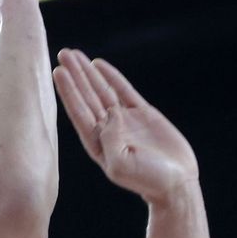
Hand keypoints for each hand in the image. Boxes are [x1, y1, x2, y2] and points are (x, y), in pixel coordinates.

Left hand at [53, 50, 200, 204]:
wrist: (177, 184)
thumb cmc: (148, 180)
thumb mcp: (122, 165)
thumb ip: (110, 139)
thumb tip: (110, 115)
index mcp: (99, 144)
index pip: (80, 113)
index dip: (69, 92)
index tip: (59, 72)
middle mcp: (109, 130)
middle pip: (87, 97)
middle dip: (76, 76)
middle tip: (64, 53)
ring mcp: (126, 121)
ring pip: (102, 91)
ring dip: (89, 73)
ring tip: (75, 54)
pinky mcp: (144, 115)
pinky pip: (125, 92)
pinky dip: (112, 77)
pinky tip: (99, 65)